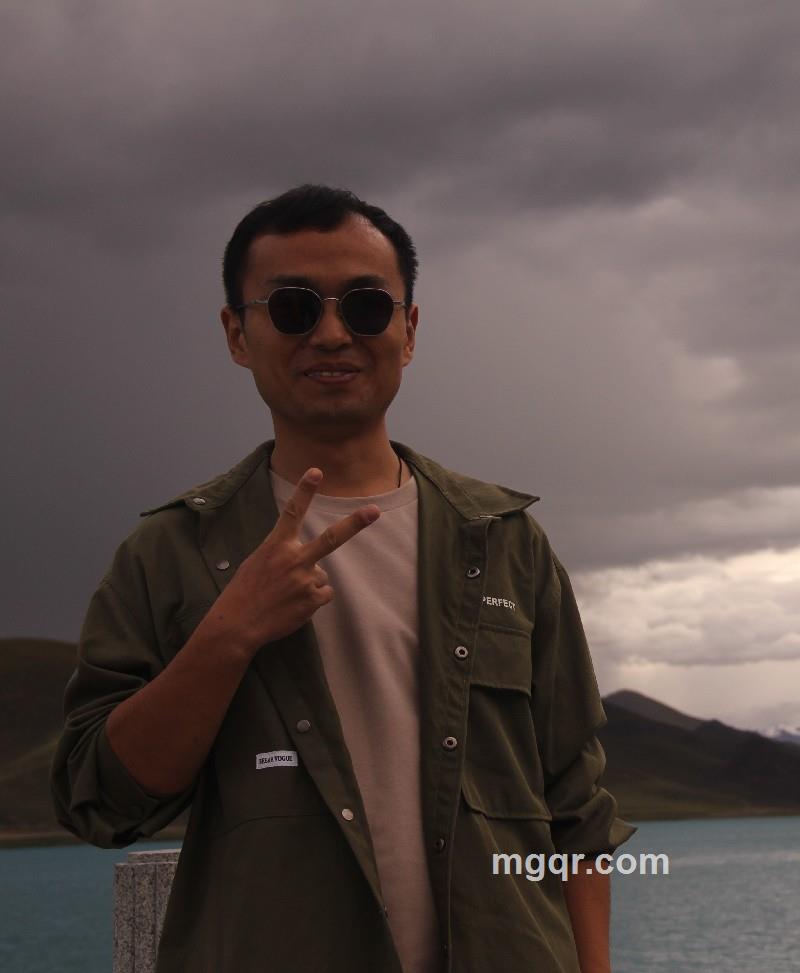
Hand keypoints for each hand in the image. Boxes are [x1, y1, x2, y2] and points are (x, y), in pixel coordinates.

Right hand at [209, 468, 380, 652]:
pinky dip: (311, 600)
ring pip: (321, 575)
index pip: (292, 512)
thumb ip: (283, 554)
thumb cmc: (245, 591)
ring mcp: (305, 580)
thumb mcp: (258, 562)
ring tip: (287, 595)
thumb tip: (306, 560)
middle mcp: (294, 559)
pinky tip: (293, 606)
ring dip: (309, 584)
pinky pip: (323, 594)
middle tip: (374, 511)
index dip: (305, 490)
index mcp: (276, 545)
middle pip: (331, 538)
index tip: (317, 471)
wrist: (239, 623)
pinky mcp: (313, 599)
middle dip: (355, 523)